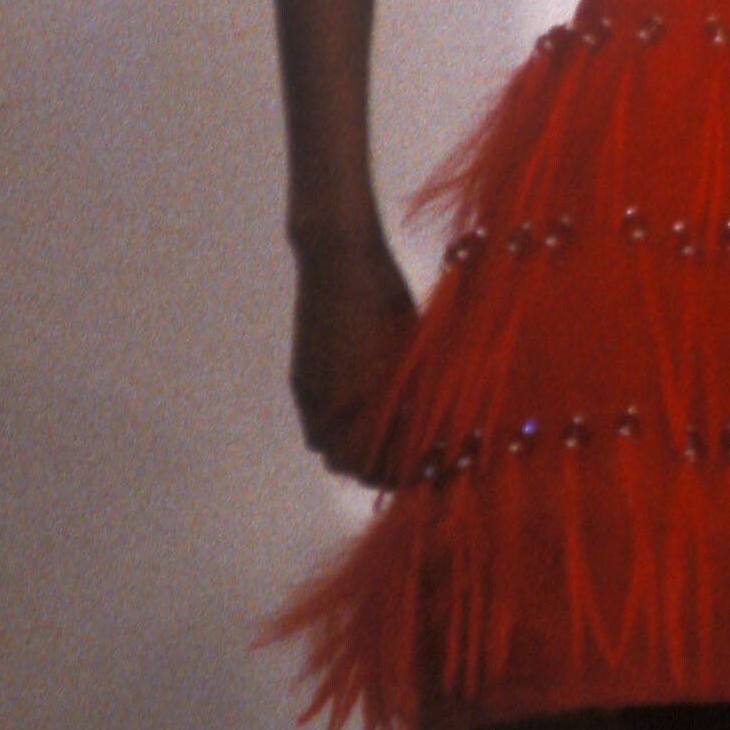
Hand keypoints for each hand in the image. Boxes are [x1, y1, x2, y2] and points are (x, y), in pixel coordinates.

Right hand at [290, 234, 420, 480]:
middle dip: (375, 469)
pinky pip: (314, 423)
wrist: (336, 256)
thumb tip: (429, 429)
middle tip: (405, 463)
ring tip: (384, 443)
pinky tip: (360, 419)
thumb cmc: (387, 294)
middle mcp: (328, 401)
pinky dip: (335, 432)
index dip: (397, 473)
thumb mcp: (412, 344)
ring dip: (352, 452)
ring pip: (325, 446)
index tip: (421, 472)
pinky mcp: (300, 377)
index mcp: (360, 396)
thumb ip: (414, 392)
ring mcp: (309, 390)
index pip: (374, 461)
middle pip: (345, 462)